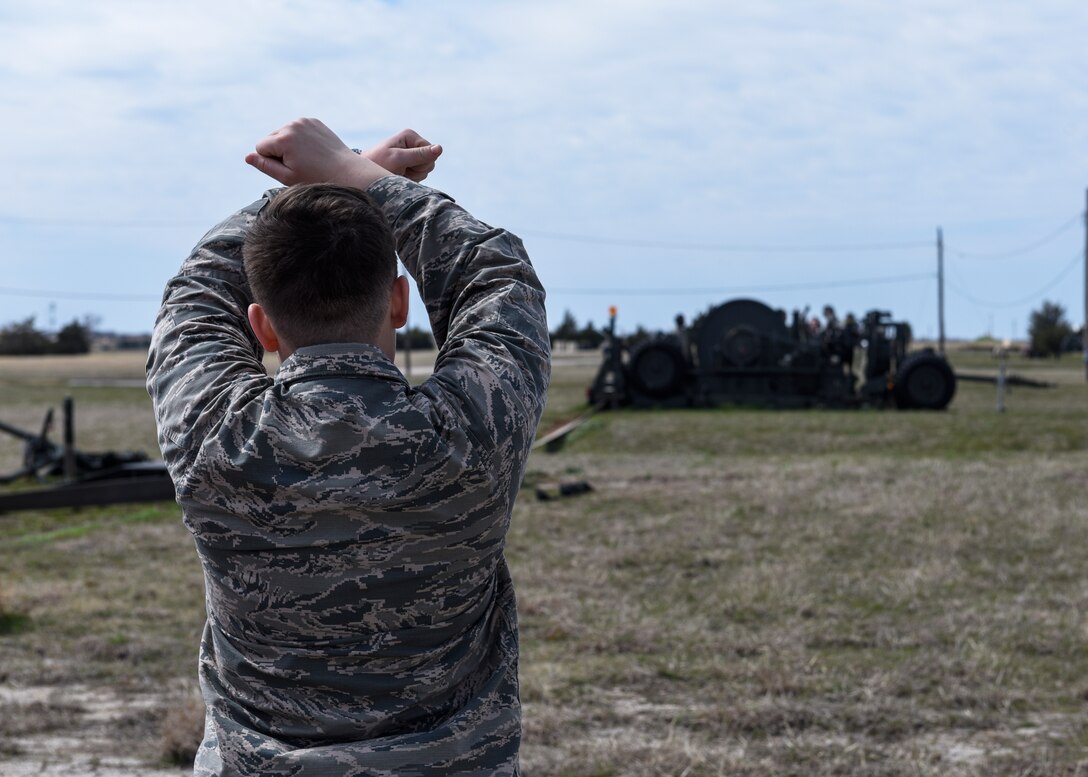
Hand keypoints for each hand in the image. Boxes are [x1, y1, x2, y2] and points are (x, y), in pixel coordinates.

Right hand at [245, 118, 389, 188]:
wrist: (348, 172)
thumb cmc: (316, 179)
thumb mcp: (287, 177)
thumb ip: (265, 166)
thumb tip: (247, 157)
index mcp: (284, 138)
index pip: (261, 148)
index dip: (271, 161)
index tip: (290, 169)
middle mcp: (292, 124)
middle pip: (271, 138)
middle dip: (280, 151)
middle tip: (301, 165)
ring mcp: (304, 121)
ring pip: (284, 134)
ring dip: (290, 145)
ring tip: (308, 158)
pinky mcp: (314, 121)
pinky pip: (297, 130)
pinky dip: (301, 139)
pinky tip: (313, 150)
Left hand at [362, 129, 442, 181]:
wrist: (364, 175)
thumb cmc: (378, 163)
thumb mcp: (399, 159)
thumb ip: (420, 154)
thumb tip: (440, 148)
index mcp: (410, 136)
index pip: (431, 152)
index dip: (421, 163)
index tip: (404, 164)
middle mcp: (413, 144)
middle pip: (430, 162)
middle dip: (417, 170)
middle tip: (401, 169)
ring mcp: (412, 155)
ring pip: (425, 171)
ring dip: (413, 176)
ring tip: (398, 172)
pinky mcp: (410, 165)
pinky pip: (420, 176)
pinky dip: (410, 179)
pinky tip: (399, 175)